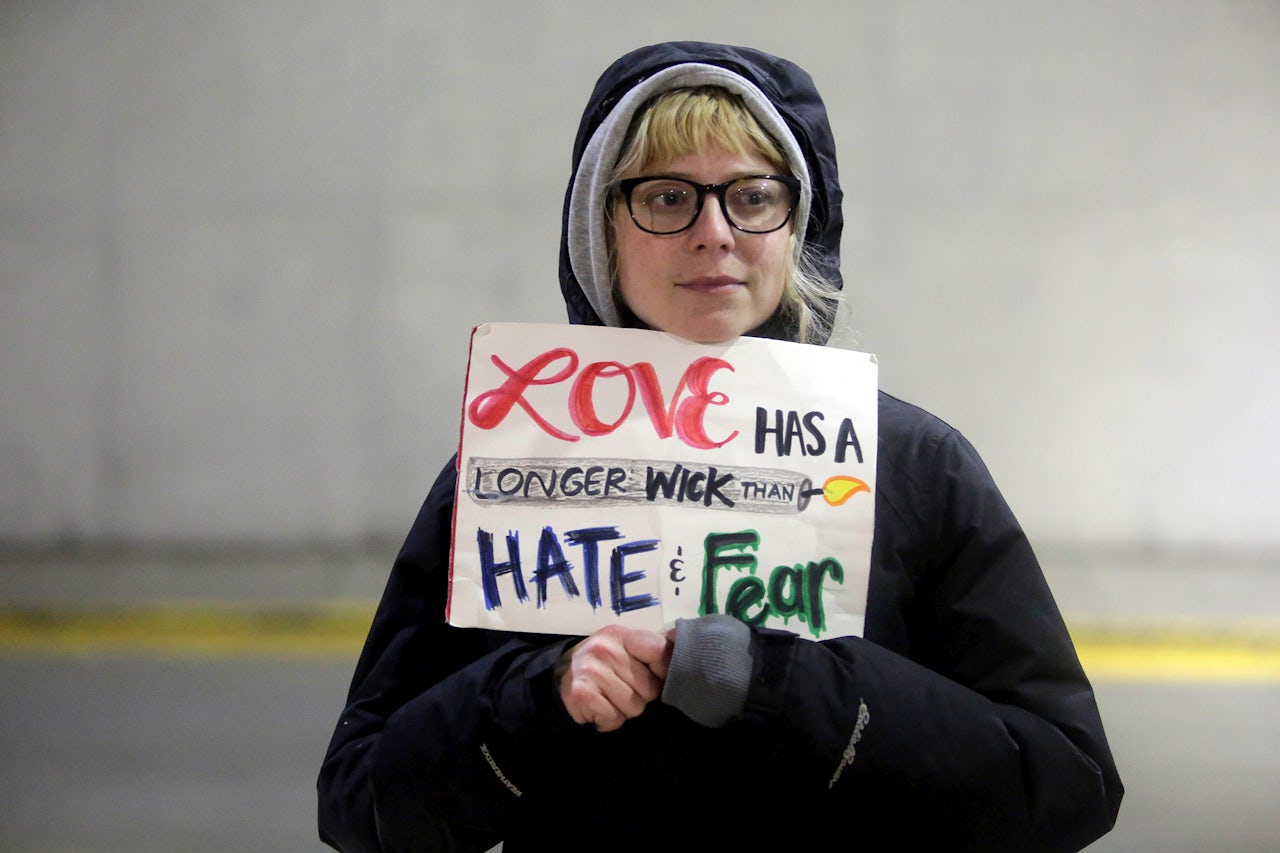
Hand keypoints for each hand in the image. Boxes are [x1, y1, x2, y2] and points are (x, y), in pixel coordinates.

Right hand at [557, 624, 672, 731]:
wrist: (557, 680)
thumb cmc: (600, 667)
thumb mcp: (622, 650)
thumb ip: (648, 653)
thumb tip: (683, 661)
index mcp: (620, 635)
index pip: (660, 652)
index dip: (663, 672)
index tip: (654, 678)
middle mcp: (605, 648)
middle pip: (650, 689)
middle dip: (640, 696)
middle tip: (620, 689)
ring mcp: (591, 670)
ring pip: (634, 707)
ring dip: (623, 711)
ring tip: (608, 699)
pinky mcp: (582, 693)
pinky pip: (614, 718)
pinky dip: (608, 720)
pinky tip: (597, 709)